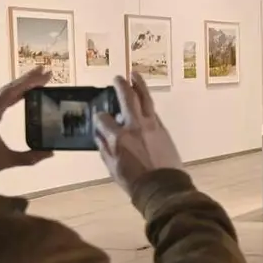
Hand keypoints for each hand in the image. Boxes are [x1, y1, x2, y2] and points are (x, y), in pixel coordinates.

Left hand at [0, 66, 53, 178]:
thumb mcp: (6, 160)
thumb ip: (29, 157)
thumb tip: (50, 153)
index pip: (9, 94)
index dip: (27, 84)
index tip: (42, 76)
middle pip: (7, 89)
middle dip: (26, 79)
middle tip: (44, 71)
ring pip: (3, 92)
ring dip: (21, 84)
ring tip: (38, 78)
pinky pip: (0, 98)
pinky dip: (14, 93)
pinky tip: (25, 91)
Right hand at [94, 72, 183, 191]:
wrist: (163, 187)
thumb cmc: (134, 181)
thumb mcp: (112, 167)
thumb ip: (104, 148)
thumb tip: (99, 134)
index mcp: (119, 137)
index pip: (103, 119)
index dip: (99, 117)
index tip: (99, 117)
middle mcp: (135, 126)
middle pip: (127, 98)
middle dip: (120, 86)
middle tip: (116, 78)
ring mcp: (151, 125)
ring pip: (145, 98)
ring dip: (139, 84)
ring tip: (134, 74)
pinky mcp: (162, 128)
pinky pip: (153, 110)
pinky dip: (147, 101)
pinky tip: (144, 98)